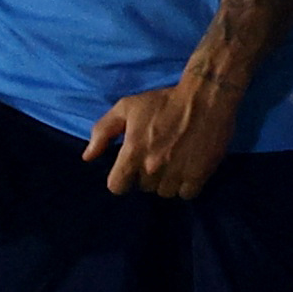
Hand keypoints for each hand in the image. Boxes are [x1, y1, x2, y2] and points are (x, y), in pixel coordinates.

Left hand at [85, 69, 240, 200]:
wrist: (205, 98)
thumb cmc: (163, 101)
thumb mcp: (126, 107)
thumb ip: (103, 131)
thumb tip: (87, 157)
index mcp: (132, 153)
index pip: (116, 187)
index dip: (121, 178)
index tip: (129, 167)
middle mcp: (152, 168)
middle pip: (143, 188)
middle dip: (146, 175)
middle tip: (156, 155)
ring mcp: (176, 174)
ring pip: (164, 192)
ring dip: (166, 181)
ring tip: (173, 161)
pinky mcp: (198, 176)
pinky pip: (186, 193)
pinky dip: (186, 184)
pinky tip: (187, 167)